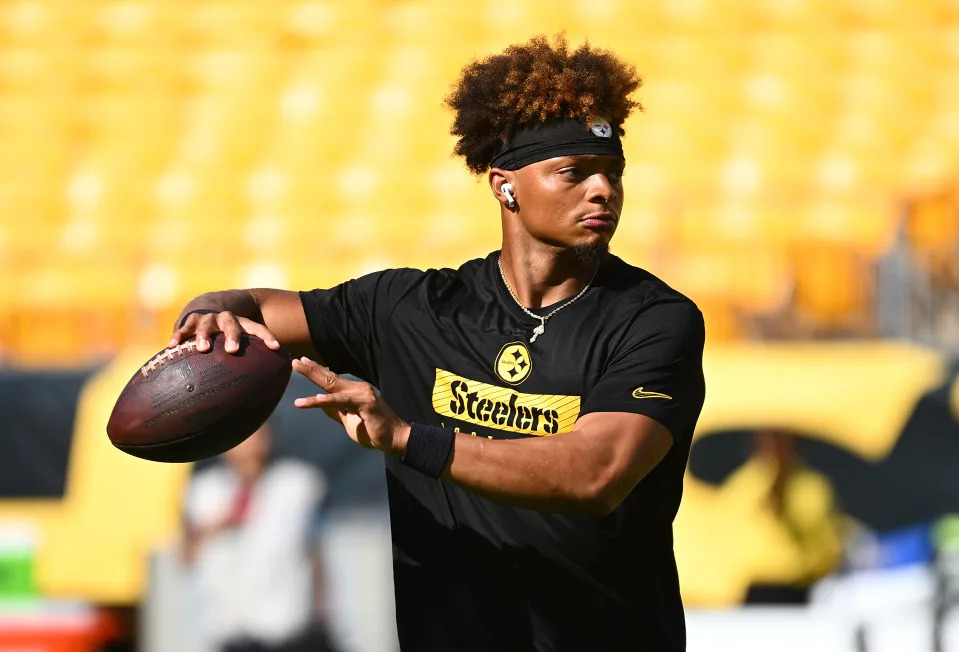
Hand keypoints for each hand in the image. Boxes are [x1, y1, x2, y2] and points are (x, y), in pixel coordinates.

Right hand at [168, 311, 280, 353]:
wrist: (209, 306)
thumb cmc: (229, 337)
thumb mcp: (241, 341)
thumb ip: (250, 359)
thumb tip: (263, 391)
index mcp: (242, 324)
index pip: (258, 328)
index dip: (267, 337)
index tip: (275, 348)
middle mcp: (226, 319)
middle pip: (231, 325)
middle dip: (232, 336)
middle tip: (232, 350)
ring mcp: (207, 319)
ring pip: (206, 325)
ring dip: (204, 336)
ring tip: (203, 349)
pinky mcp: (190, 321)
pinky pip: (183, 329)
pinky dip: (178, 336)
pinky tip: (172, 346)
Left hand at [292, 358, 409, 454]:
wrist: (395, 439)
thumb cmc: (374, 431)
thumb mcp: (349, 421)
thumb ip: (336, 411)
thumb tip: (321, 405)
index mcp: (355, 391)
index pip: (332, 379)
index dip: (317, 371)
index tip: (302, 362)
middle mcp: (358, 389)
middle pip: (330, 377)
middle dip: (311, 369)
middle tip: (295, 361)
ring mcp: (363, 395)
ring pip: (333, 386)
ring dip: (314, 377)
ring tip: (298, 370)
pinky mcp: (366, 404)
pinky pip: (341, 402)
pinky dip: (326, 400)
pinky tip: (315, 400)